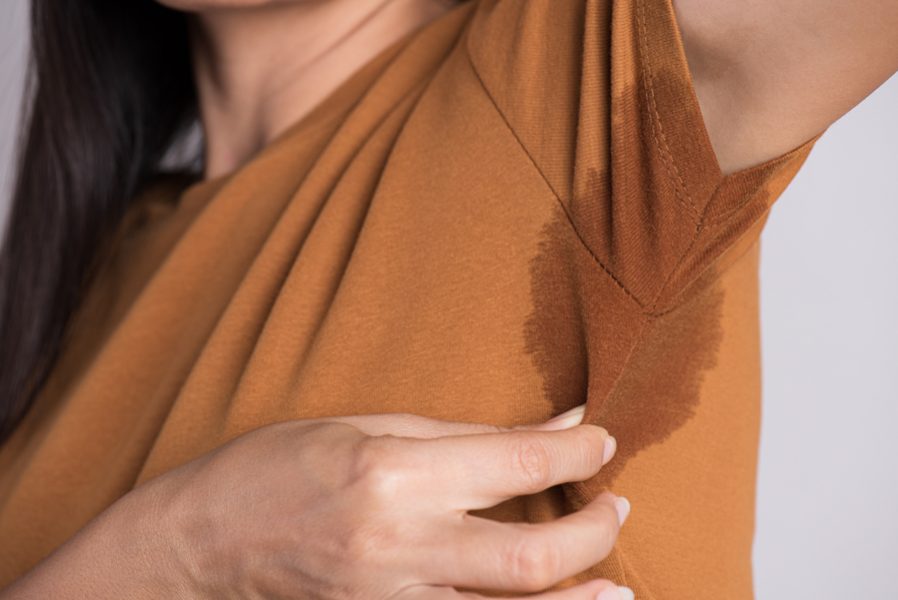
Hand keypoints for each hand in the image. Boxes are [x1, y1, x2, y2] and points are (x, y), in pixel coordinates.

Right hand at [131, 405, 632, 598]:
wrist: (198, 546)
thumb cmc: (274, 468)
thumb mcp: (366, 426)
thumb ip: (466, 433)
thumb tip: (551, 428)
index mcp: (392, 473)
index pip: (517, 465)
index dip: (579, 452)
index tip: (603, 440)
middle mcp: (397, 544)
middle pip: (530, 555)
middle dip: (594, 532)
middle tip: (618, 507)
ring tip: (616, 585)